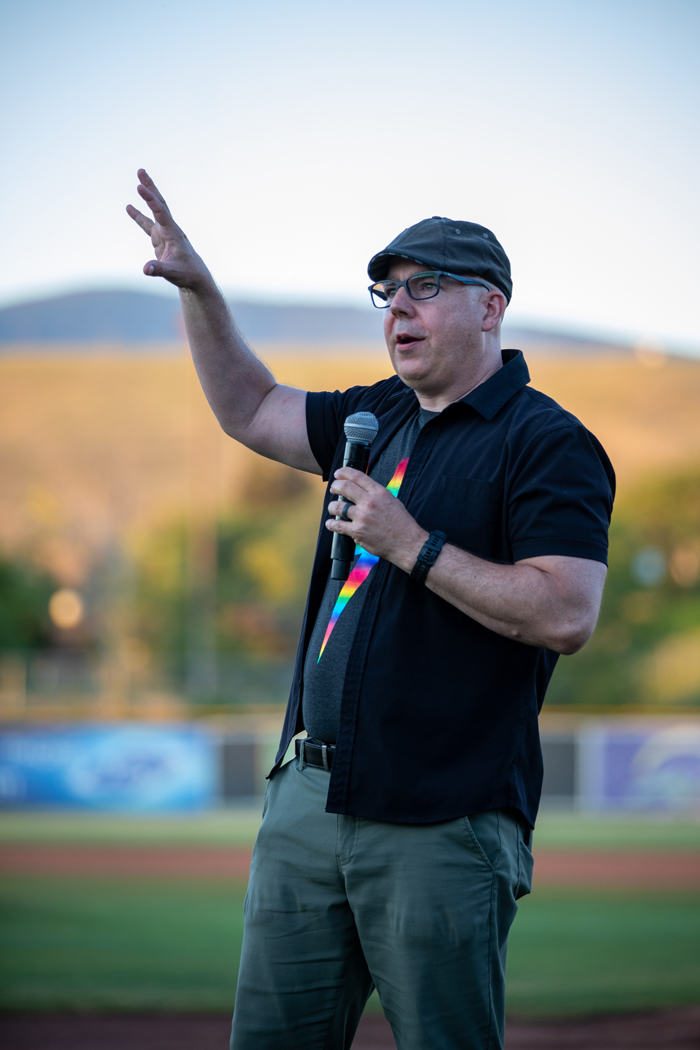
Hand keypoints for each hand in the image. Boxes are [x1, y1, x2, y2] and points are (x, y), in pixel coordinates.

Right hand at [126, 169, 208, 289]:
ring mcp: (165, 233)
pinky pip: (147, 224)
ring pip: (154, 210)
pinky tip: (129, 207)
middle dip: (150, 188)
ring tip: (138, 181)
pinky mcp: (160, 239)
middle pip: (159, 203)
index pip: (160, 212)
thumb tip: (145, 269)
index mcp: (173, 233)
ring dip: (147, 196)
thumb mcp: (172, 273)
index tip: (139, 187)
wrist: (195, 277)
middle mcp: (169, 229)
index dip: (150, 200)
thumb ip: (159, 269)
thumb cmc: (187, 274)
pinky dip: (139, 216)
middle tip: (140, 171)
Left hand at [326, 467, 426, 568]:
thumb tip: (362, 490)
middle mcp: (370, 502)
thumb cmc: (402, 524)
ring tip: (333, 508)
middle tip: (333, 489)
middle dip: (335, 486)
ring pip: (338, 506)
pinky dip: (332, 524)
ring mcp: (363, 517)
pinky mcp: (358, 531)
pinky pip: (338, 525)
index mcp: (379, 493)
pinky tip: (331, 523)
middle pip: (344, 487)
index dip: (344, 472)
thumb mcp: (392, 501)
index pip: (358, 476)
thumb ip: (377, 495)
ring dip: (332, 507)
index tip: (338, 474)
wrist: (407, 543)